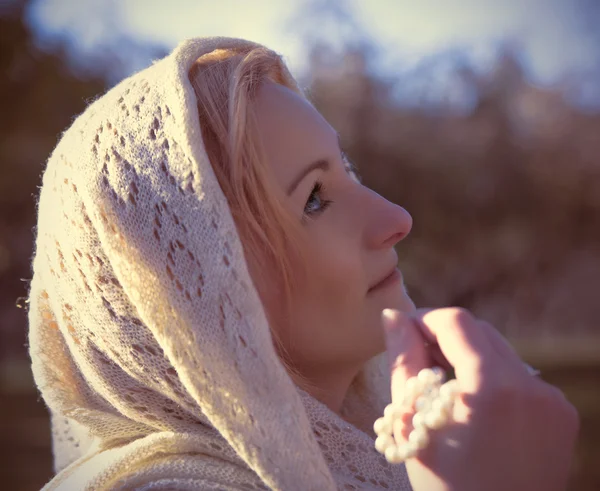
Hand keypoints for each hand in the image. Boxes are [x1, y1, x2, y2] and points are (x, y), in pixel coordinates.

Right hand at [381, 307, 579, 490]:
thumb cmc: (445, 486)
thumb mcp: (412, 423)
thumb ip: (403, 361)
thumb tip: (392, 316)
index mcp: (491, 387)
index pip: (456, 322)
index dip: (425, 320)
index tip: (405, 333)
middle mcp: (530, 386)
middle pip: (481, 332)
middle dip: (446, 338)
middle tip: (420, 362)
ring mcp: (552, 400)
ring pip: (501, 352)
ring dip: (470, 357)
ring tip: (445, 389)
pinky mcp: (563, 414)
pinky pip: (521, 377)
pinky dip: (494, 379)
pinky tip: (476, 408)